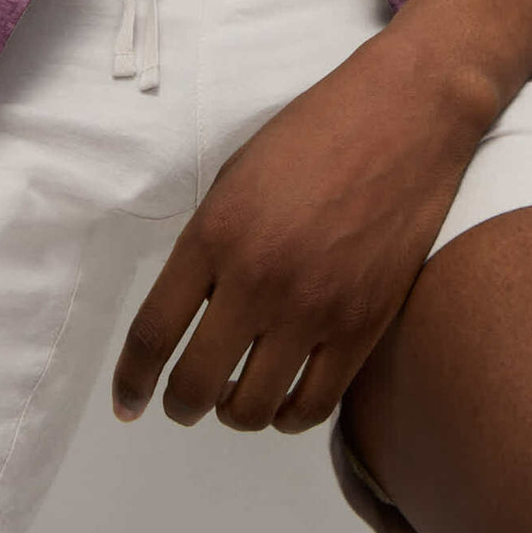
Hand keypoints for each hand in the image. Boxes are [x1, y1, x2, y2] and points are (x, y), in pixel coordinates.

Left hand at [108, 32, 487, 435]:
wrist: (404, 117)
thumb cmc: (314, 133)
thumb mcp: (238, 175)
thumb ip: (209, 244)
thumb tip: (194, 309)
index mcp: (215, 234)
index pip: (153, 333)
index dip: (131, 380)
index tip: (127, 403)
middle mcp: (258, 280)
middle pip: (196, 384)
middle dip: (179, 405)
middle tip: (183, 402)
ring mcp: (314, 309)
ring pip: (253, 408)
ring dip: (233, 412)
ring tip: (236, 396)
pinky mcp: (363, 326)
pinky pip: (313, 407)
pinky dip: (287, 415)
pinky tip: (283, 398)